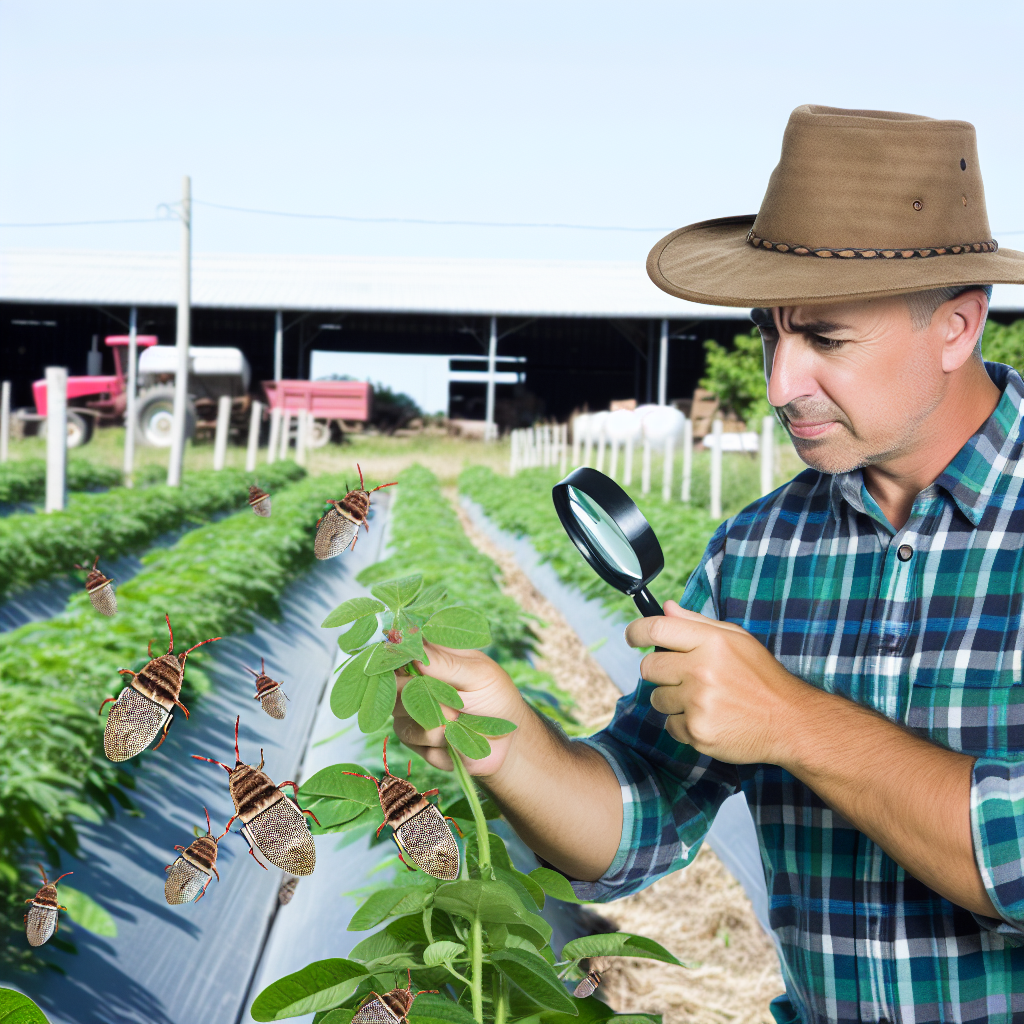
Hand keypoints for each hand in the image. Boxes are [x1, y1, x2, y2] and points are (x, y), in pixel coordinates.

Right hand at [393, 642, 528, 775]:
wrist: (506, 743)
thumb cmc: (496, 698)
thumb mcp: (479, 675)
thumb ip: (448, 664)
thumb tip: (415, 653)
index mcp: (432, 656)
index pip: (402, 649)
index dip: (401, 658)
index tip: (416, 672)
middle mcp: (415, 680)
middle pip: (394, 684)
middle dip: (424, 698)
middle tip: (454, 706)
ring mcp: (411, 708)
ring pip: (399, 714)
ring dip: (434, 723)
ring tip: (460, 723)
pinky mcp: (412, 736)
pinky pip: (411, 738)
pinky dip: (437, 742)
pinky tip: (455, 740)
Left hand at [625, 600, 812, 764]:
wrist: (790, 721)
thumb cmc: (762, 677)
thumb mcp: (736, 639)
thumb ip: (696, 622)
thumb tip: (667, 607)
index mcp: (711, 642)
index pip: (655, 628)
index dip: (635, 632)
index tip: (632, 637)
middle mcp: (701, 670)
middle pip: (649, 667)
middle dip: (660, 671)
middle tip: (683, 676)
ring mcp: (698, 703)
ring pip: (656, 699)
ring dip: (673, 700)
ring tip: (703, 700)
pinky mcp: (698, 732)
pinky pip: (670, 726)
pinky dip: (684, 724)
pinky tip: (709, 718)